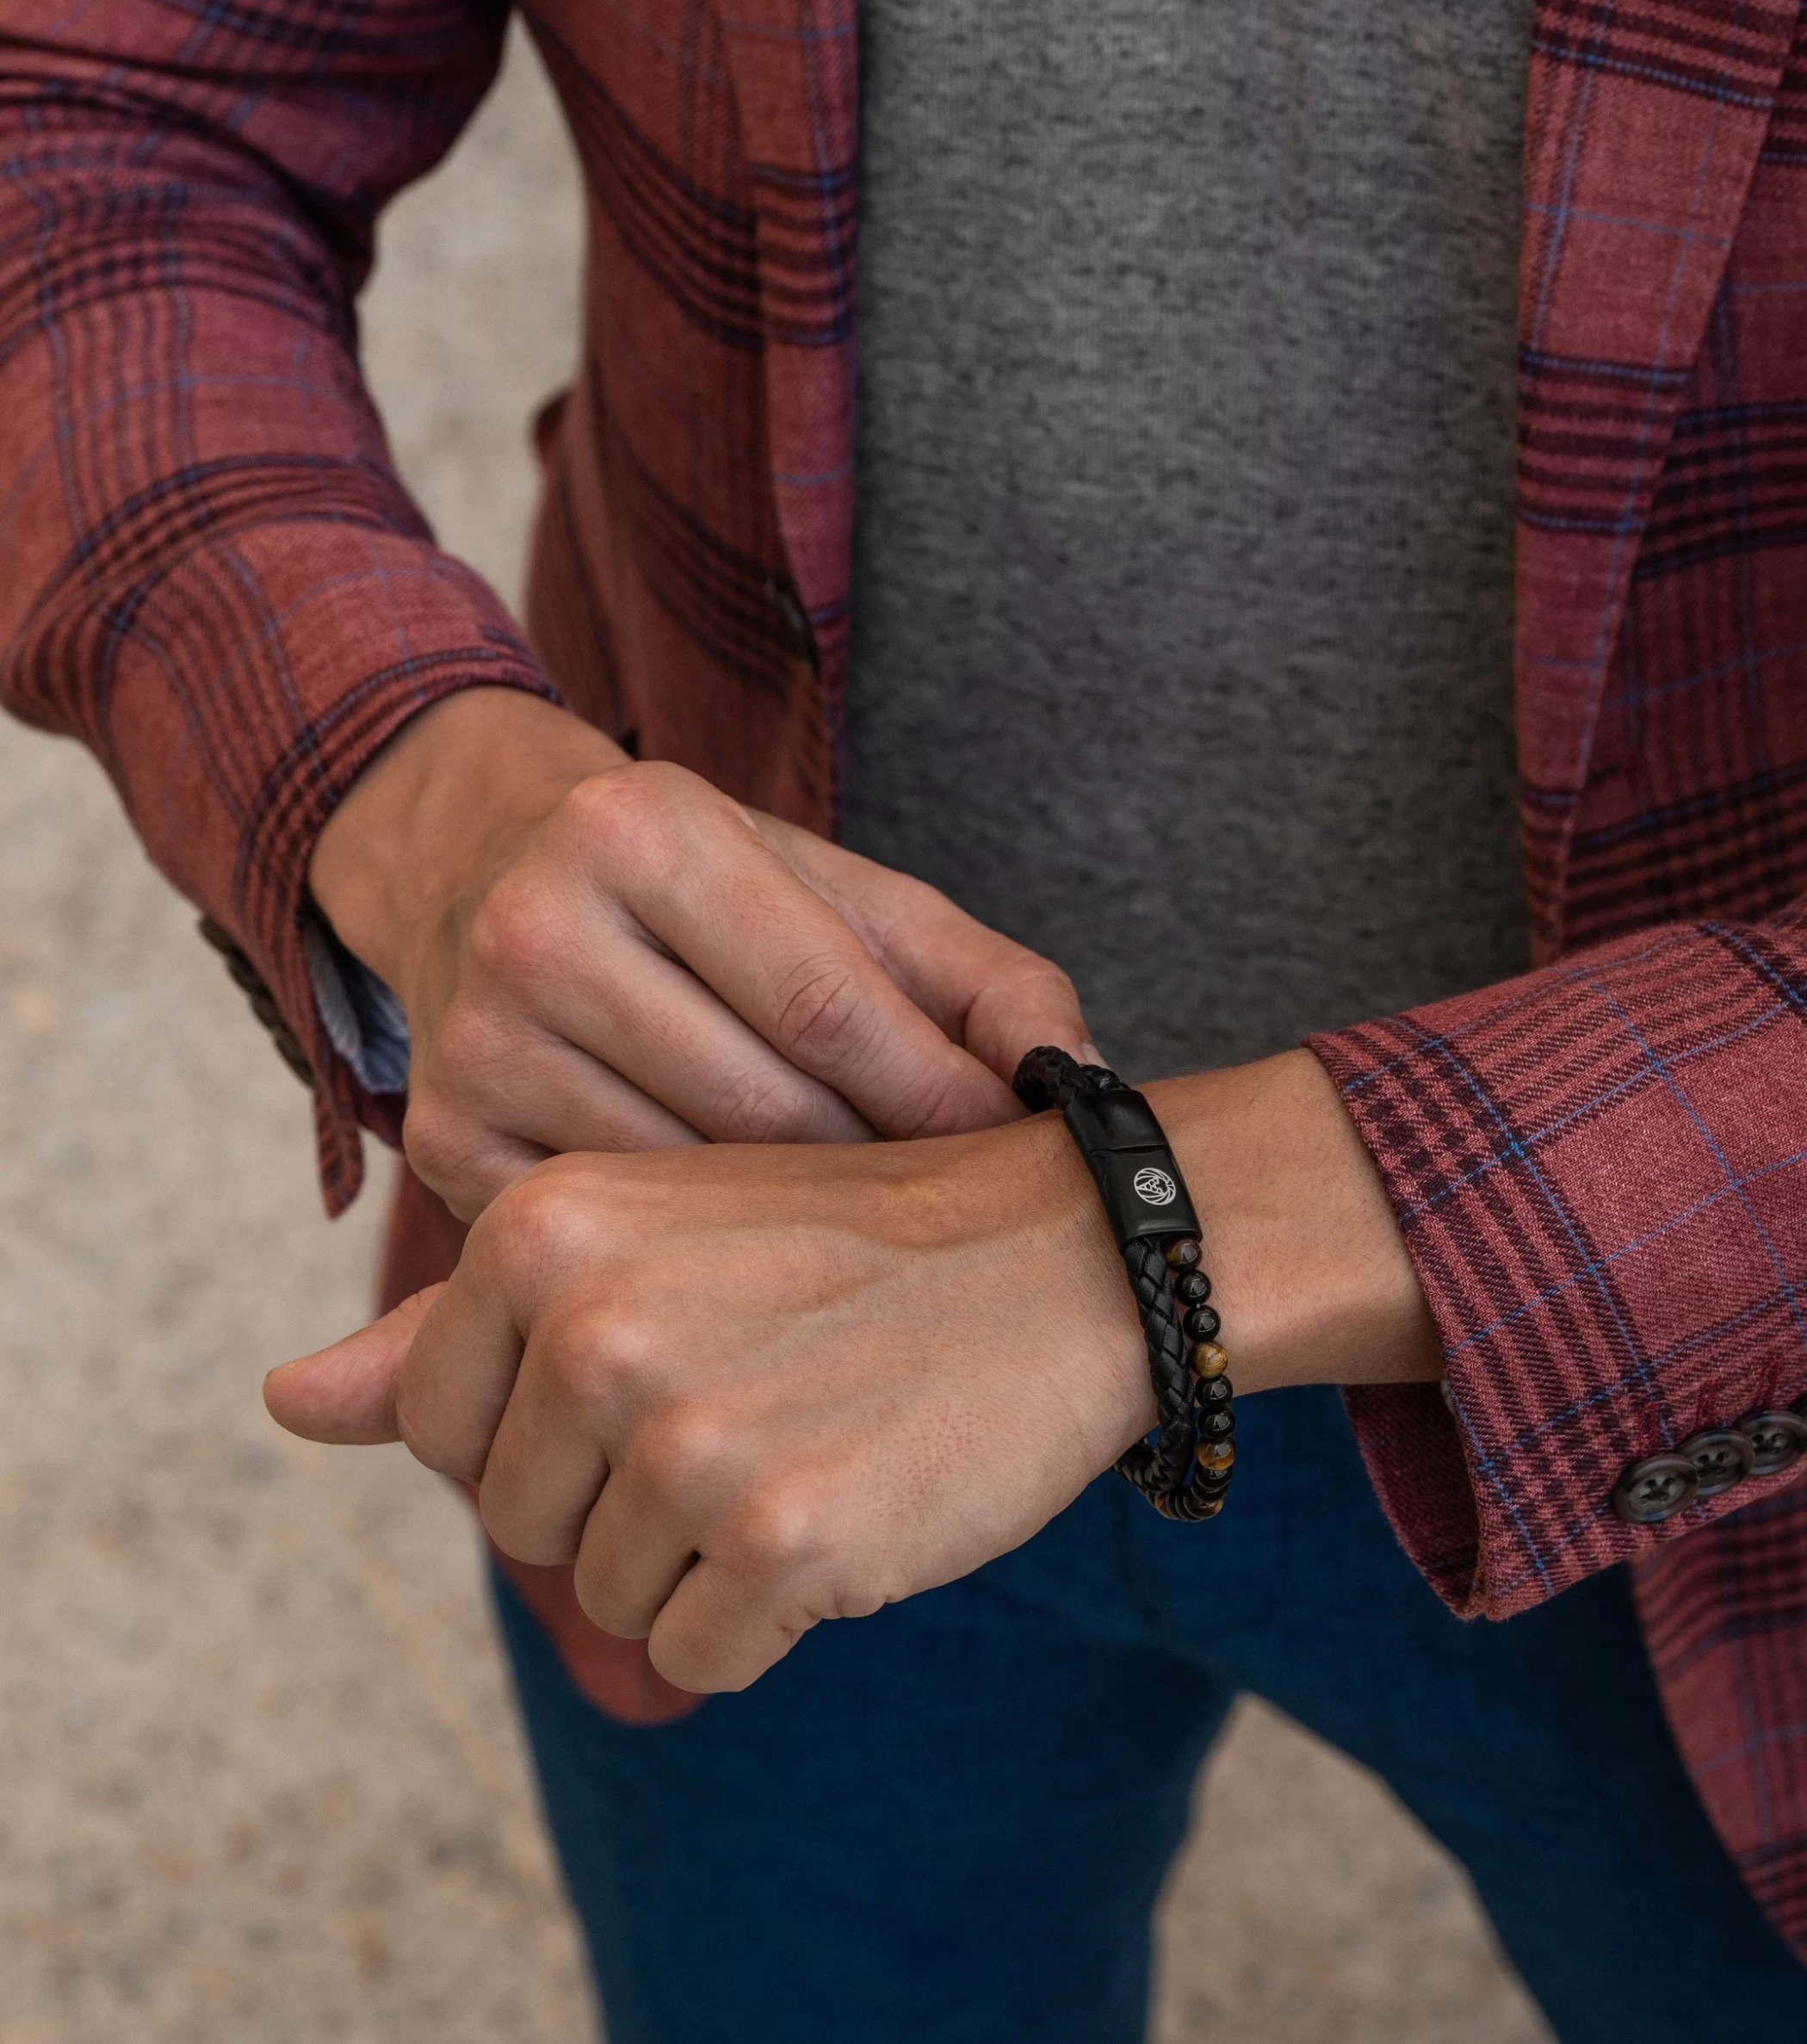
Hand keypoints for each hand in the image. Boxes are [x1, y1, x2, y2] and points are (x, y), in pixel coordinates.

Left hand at [265, 1051, 1441, 1691]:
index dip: (554, 1427)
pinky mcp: (787, 1540)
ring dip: (702, 1554)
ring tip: (811, 1433)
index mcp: (546, 1228)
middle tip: (763, 1394)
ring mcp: (691, 1435)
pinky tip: (850, 1498)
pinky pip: (699, 1654)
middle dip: (628, 1497)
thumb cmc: (858, 1243)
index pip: (438, 1427)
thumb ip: (454, 1328)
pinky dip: (769, 1610)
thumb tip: (283, 1404)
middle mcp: (597, 1326)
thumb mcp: (650, 1236)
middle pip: (519, 1523)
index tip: (676, 1364)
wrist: (1067, 1254)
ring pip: (607, 1597)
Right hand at [309, 688, 1093, 1218]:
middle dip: (880, 1174)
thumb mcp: (844, 895)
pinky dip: (697, 1256)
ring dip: (798, 1233)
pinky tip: (753, 1259)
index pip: (825, 1002)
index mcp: (645, 830)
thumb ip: (978, 977)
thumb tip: (1079, 1079)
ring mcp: (476, 1043)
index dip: (934, 1094)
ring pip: (692, 1192)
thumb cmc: (708, 894)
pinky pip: (617, 1231)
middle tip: (952, 1215)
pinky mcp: (444, 1138)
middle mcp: (539, 927)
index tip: (1010, 1152)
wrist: (488, 868)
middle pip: (764, 1110)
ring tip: (867, 1243)